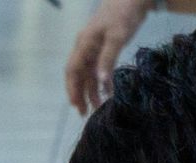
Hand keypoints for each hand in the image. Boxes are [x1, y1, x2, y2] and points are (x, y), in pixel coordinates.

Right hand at [65, 0, 152, 114]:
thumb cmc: (123, 15)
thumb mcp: (117, 37)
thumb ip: (108, 59)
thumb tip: (101, 82)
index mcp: (84, 44)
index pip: (72, 70)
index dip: (72, 89)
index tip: (76, 106)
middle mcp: (85, 46)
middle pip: (78, 74)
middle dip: (80, 93)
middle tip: (86, 113)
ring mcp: (93, 47)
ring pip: (88, 72)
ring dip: (91, 89)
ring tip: (97, 107)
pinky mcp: (103, 47)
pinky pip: (97, 68)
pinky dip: (100, 80)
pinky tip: (106, 92)